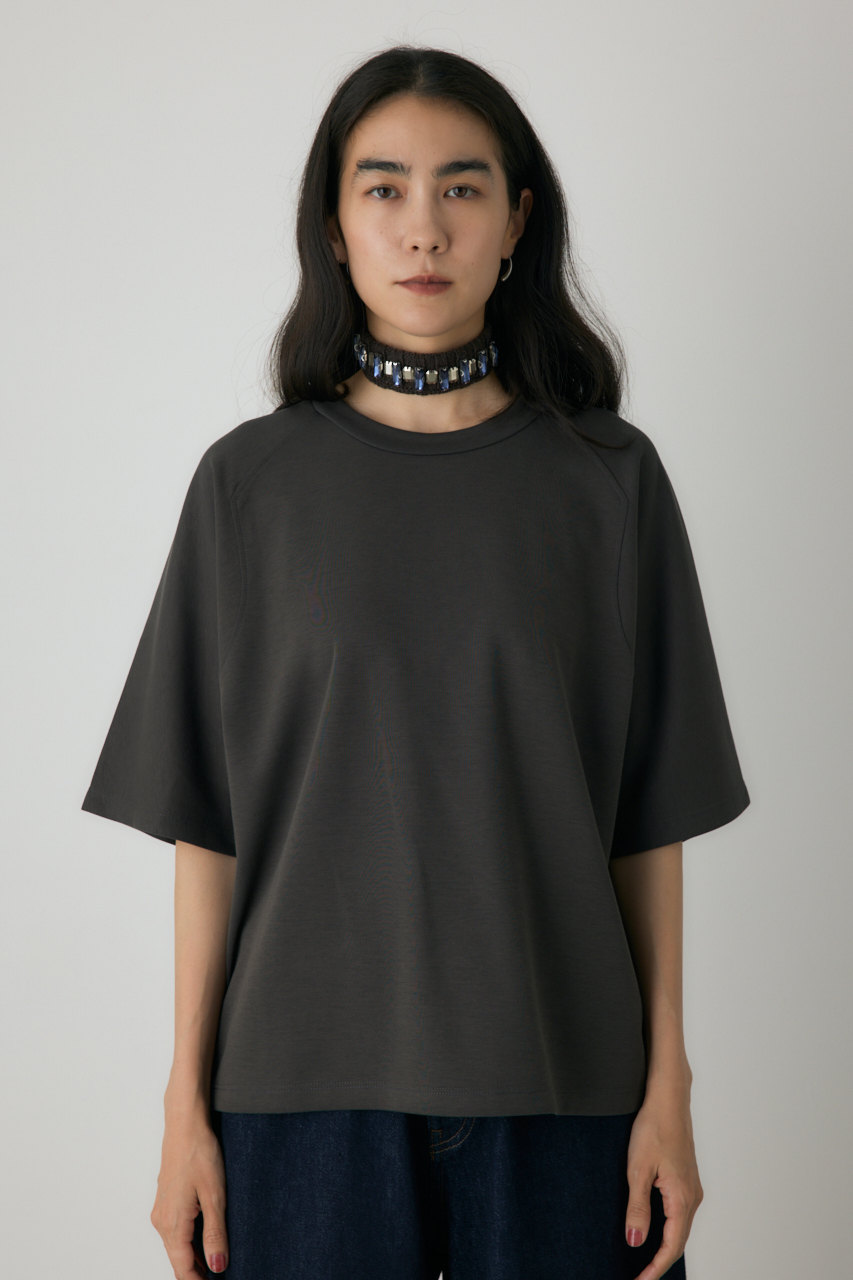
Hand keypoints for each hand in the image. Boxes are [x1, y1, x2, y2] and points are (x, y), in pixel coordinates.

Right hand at [150, 1108, 228, 1276]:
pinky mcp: (165, 1201)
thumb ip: (215, 1234)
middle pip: (177, 1260)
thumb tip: (217, 1266)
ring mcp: (161, 1211)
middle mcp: (162, 1221)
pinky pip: (174, 1232)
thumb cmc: (200, 1154)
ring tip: (213, 1267)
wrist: (185, 1125)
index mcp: (173, 1224)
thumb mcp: (215, 1196)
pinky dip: (187, 1243)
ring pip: (175, 1247)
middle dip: (195, 1274)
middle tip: (217, 1277)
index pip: (183, 1268)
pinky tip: (203, 1242)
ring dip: (192, 1259)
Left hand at [624, 1082, 702, 1278]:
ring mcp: (691, 1188)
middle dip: (659, 1262)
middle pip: (678, 1242)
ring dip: (665, 1247)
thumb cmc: (654, 1128)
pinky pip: (680, 1214)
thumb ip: (637, 1208)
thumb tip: (635, 1242)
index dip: (655, 1268)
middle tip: (640, 1278)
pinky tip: (655, 1231)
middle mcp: (692, 1197)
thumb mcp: (638, 1169)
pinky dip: (668, 1230)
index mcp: (682, 1198)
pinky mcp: (686, 1180)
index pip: (671, 1247)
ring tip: (645, 1261)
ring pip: (680, 1228)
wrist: (668, 1100)